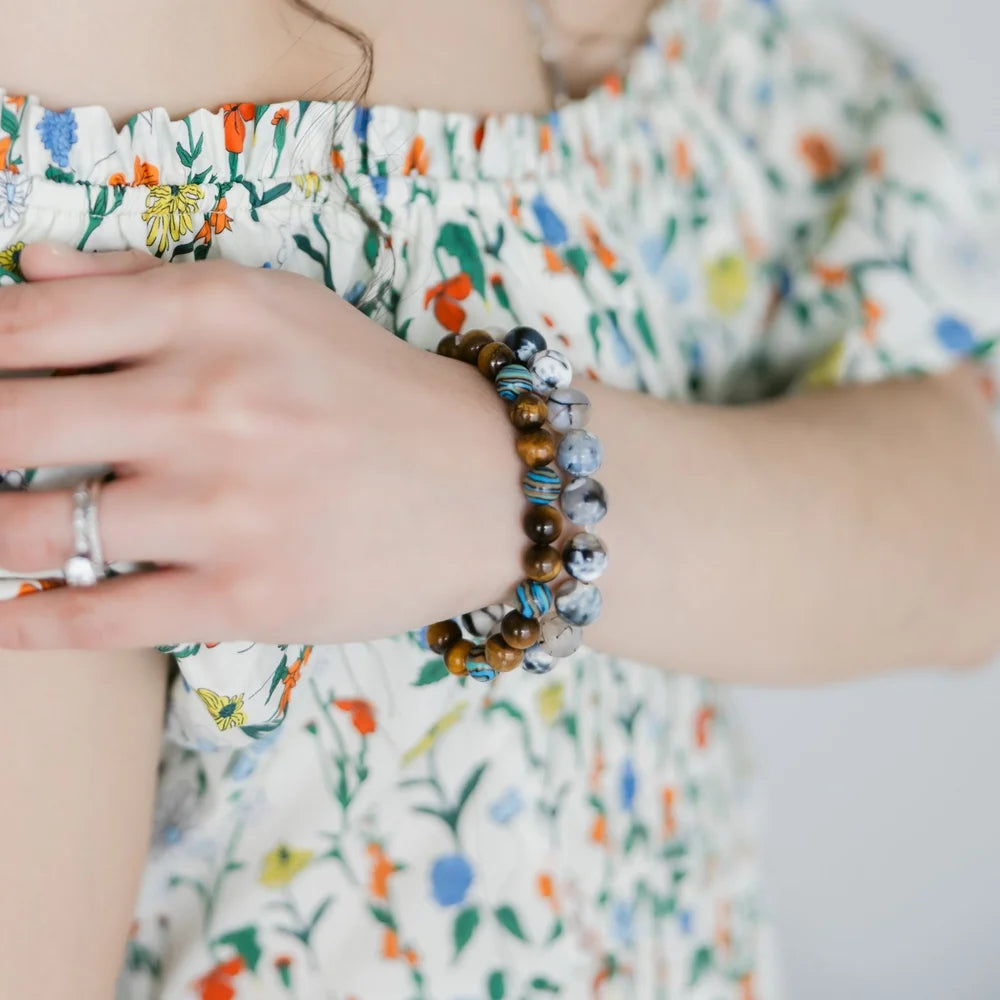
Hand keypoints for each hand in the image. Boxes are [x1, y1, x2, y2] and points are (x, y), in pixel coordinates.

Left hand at [0, 244, 524, 648]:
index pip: (27, 320)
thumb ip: (149, 282)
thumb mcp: (279, 306)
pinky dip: (29, 622)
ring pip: (32, 530)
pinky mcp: (247, 596)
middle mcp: (209, 403)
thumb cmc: (378, 391)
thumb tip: (33, 270)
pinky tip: (3, 615)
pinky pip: (98, 617)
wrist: (488, 486)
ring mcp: (225, 506)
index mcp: (213, 314)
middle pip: (7, 420)